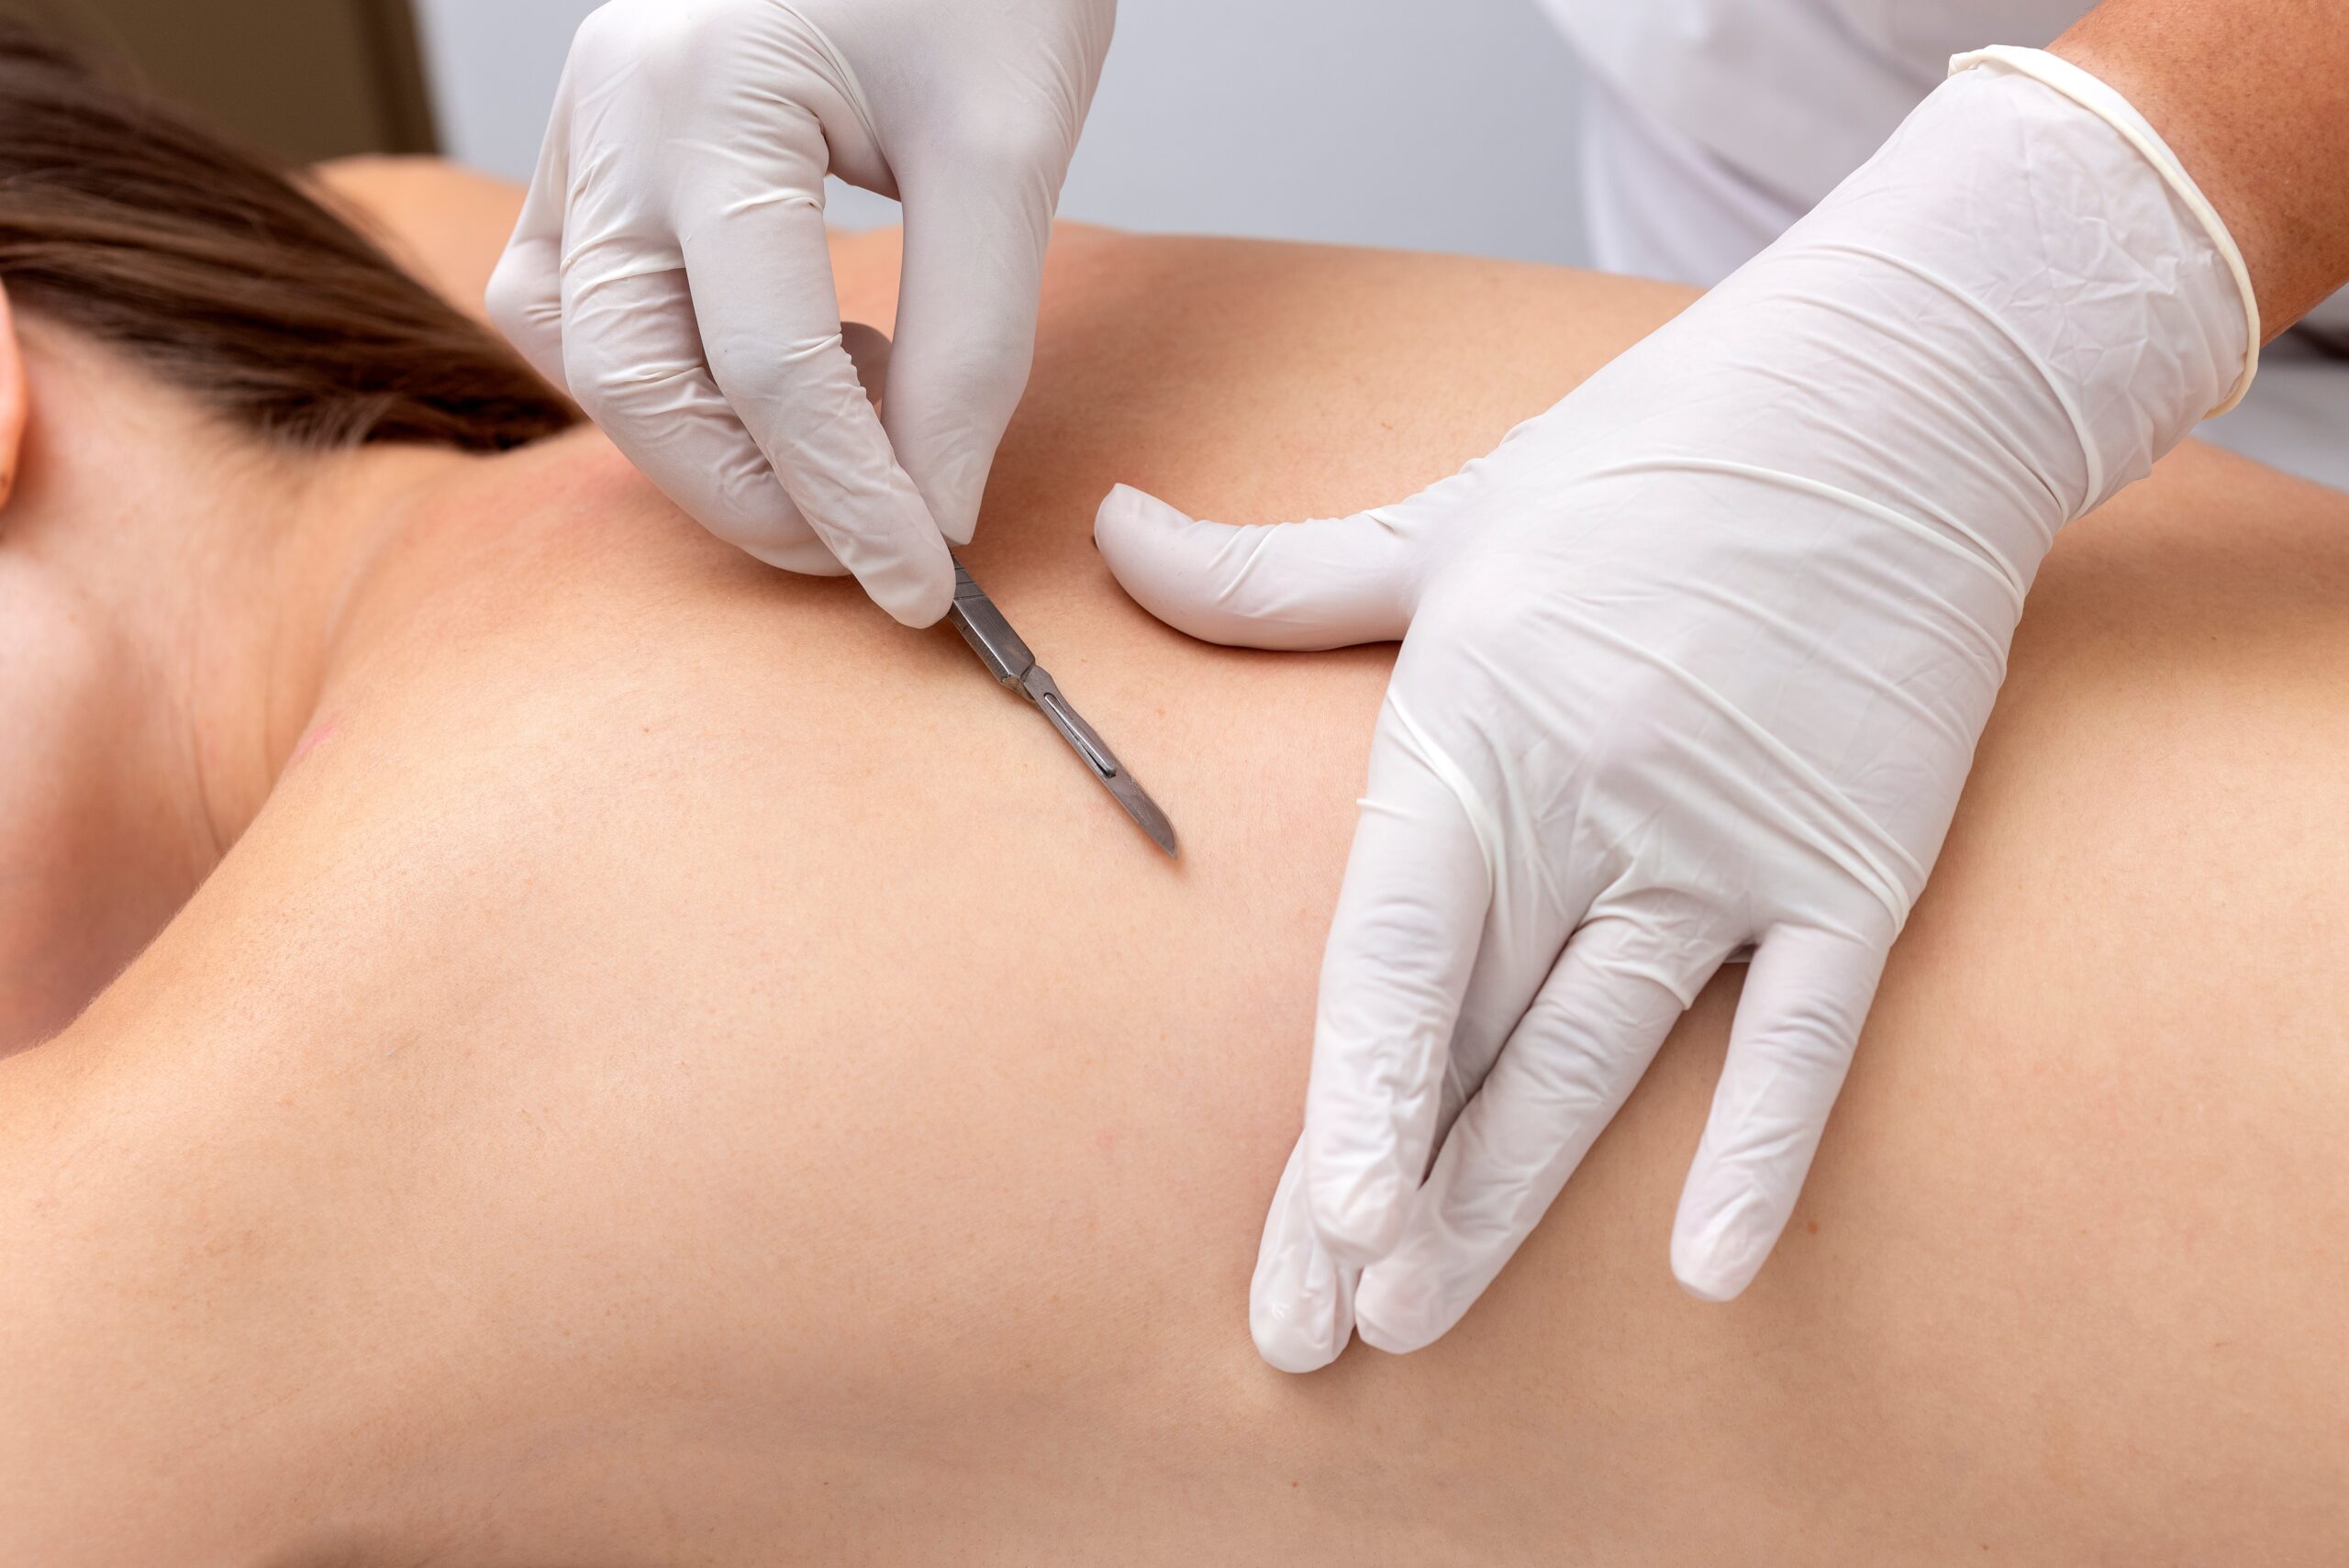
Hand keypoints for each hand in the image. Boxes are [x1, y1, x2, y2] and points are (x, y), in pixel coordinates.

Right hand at [488, 0, 1115, 625]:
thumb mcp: (1006, 151)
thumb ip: (970, 347)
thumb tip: (931, 511)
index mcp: (706, 95)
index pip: (770, 364)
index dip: (853, 498)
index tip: (927, 587)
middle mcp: (612, 114)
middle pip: (641, 378)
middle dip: (759, 496)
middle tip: (877, 551)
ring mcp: (587, 128)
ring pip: (592, 353)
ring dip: (706, 444)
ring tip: (850, 437)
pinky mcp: (600, 150)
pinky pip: (585, 305)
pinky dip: (672, 379)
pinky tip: (789, 380)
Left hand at [1097, 51, 2252, 1369]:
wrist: (1890, 396)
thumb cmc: (1649, 454)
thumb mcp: (1443, 516)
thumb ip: (1270, 576)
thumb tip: (1110, 537)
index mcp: (1480, 725)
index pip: (1398, 943)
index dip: (1358, 1085)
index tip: (1321, 1214)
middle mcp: (1598, 800)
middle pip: (1475, 1037)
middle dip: (1395, 1193)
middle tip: (1318, 1331)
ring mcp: (1728, 842)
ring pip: (1604, 1055)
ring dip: (1514, 1196)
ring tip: (1426, 1314)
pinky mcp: (1852, 860)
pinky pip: (1805, 1027)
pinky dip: (1762, 1142)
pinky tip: (1710, 1268)